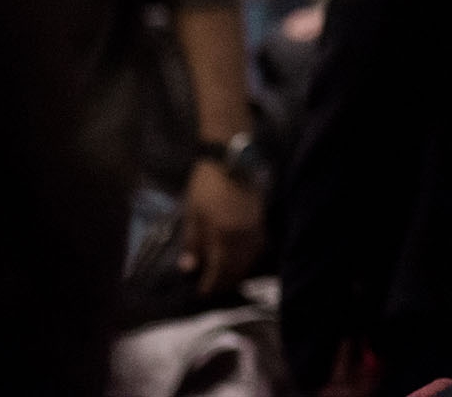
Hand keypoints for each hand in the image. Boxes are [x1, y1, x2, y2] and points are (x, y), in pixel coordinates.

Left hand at [177, 158, 264, 295]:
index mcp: (223, 236)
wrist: (230, 159)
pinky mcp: (262, 221)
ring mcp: (255, 229)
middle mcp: (243, 237)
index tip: (201, 293)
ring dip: (238, 272)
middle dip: (225, 282)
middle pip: (237, 269)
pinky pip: (257, 248)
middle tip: (213, 289)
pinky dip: (248, 259)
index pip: (219, 271)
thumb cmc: (206, 186)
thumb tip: (189, 268)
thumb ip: (193, 243)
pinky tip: (239, 260)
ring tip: (226, 278)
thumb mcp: (193, 214)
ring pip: (250, 261)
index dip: (210, 285)